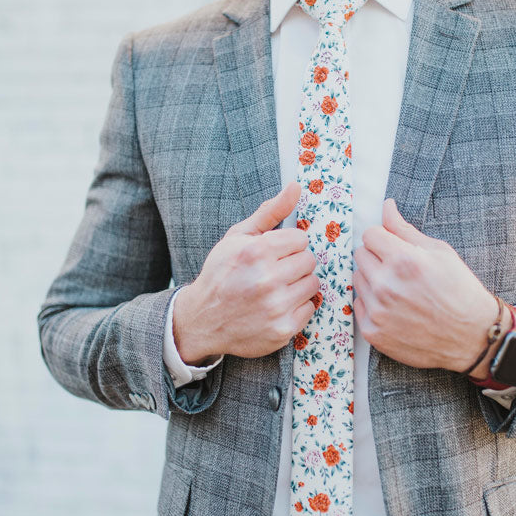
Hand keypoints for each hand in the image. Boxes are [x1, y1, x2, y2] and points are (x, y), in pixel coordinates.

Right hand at [172, 181, 319, 362]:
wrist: (203, 319)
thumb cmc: (222, 273)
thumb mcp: (238, 237)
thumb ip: (270, 211)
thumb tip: (296, 186)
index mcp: (256, 252)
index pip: (301, 239)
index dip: (287, 245)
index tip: (273, 253)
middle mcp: (267, 280)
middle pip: (309, 261)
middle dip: (294, 263)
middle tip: (274, 271)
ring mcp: (276, 307)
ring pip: (312, 284)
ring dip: (298, 284)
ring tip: (275, 288)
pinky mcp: (283, 330)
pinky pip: (309, 308)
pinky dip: (296, 307)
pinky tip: (276, 306)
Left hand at [352, 198, 507, 372]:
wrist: (472, 337)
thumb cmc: (460, 290)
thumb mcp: (440, 252)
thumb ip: (405, 229)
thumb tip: (386, 206)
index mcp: (403, 260)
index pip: (370, 234)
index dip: (383, 238)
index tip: (393, 247)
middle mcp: (386, 285)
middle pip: (360, 255)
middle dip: (377, 257)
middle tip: (399, 269)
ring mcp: (378, 311)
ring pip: (358, 279)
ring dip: (373, 280)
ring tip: (399, 289)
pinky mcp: (373, 332)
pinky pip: (358, 305)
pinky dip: (372, 304)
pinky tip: (395, 308)